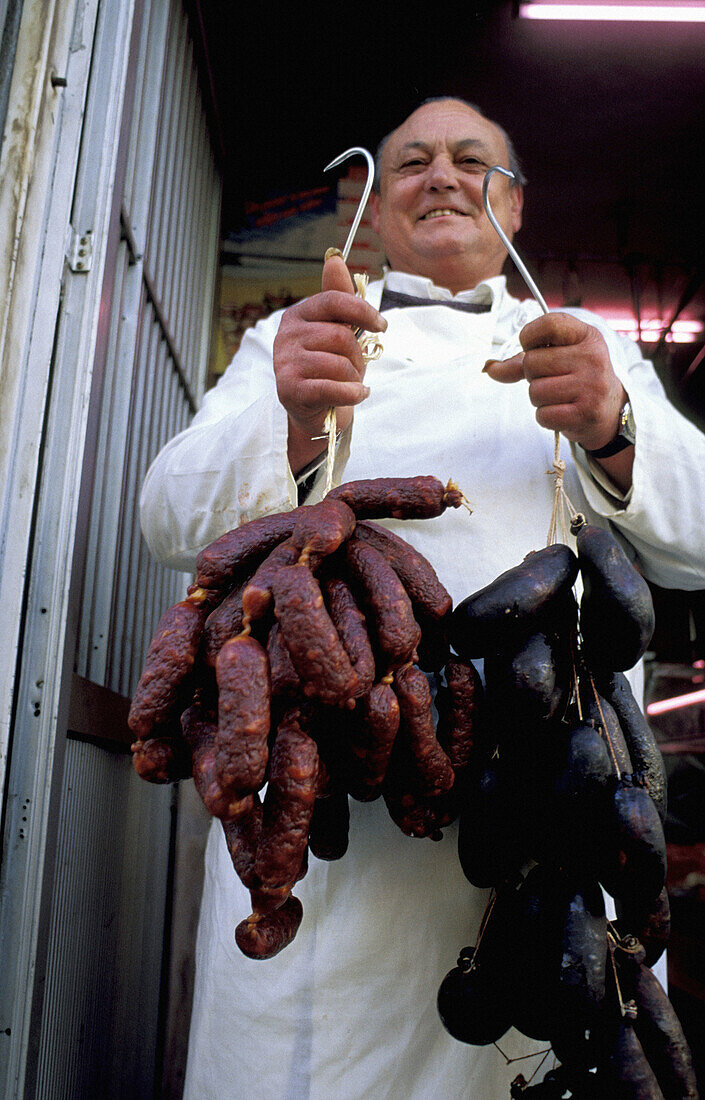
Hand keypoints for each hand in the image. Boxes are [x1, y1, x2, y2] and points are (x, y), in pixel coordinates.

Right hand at [273, 253, 386, 471]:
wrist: (316, 411)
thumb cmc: (330, 367)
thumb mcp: (339, 331)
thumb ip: (340, 298)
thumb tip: (334, 259)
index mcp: (298, 314)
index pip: (333, 301)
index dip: (363, 311)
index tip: (381, 326)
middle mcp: (286, 335)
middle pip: (340, 336)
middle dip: (358, 355)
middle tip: (358, 367)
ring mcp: (285, 362)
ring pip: (339, 364)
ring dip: (354, 377)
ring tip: (351, 383)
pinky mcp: (289, 389)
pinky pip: (331, 388)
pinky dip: (352, 393)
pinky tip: (358, 394)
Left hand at [484, 312, 625, 452]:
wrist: (608, 410)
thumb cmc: (576, 378)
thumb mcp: (559, 358)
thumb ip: (522, 360)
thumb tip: (489, 368)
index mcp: (587, 336)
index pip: (549, 324)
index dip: (529, 337)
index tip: (533, 347)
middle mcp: (593, 358)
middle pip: (532, 362)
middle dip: (533, 375)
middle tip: (553, 380)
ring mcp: (592, 386)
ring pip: (535, 391)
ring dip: (538, 398)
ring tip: (558, 397)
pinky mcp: (586, 413)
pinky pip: (543, 415)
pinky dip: (545, 417)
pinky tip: (561, 412)